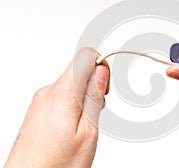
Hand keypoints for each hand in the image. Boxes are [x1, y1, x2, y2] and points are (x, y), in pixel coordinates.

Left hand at [5, 48, 109, 167]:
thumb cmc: (56, 164)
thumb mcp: (87, 131)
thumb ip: (94, 97)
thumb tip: (100, 70)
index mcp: (62, 93)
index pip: (84, 57)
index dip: (101, 66)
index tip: (105, 87)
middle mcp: (47, 93)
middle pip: (78, 72)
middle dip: (94, 87)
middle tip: (97, 112)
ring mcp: (40, 102)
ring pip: (70, 86)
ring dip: (83, 99)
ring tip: (84, 126)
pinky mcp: (37, 111)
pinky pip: (60, 98)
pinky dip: (72, 106)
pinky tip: (72, 129)